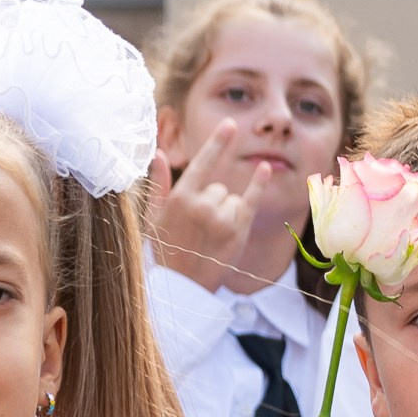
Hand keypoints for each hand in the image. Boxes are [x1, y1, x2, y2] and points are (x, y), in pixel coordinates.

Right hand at [145, 125, 271, 285]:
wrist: (180, 292)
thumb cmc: (164, 254)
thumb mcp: (153, 219)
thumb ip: (159, 185)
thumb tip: (158, 153)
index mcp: (180, 199)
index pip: (203, 163)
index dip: (217, 143)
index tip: (230, 124)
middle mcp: (202, 205)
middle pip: (219, 188)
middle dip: (213, 203)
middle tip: (200, 231)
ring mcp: (221, 219)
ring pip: (233, 200)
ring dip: (226, 213)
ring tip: (211, 238)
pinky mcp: (237, 233)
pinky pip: (250, 201)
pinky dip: (257, 185)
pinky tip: (263, 168)